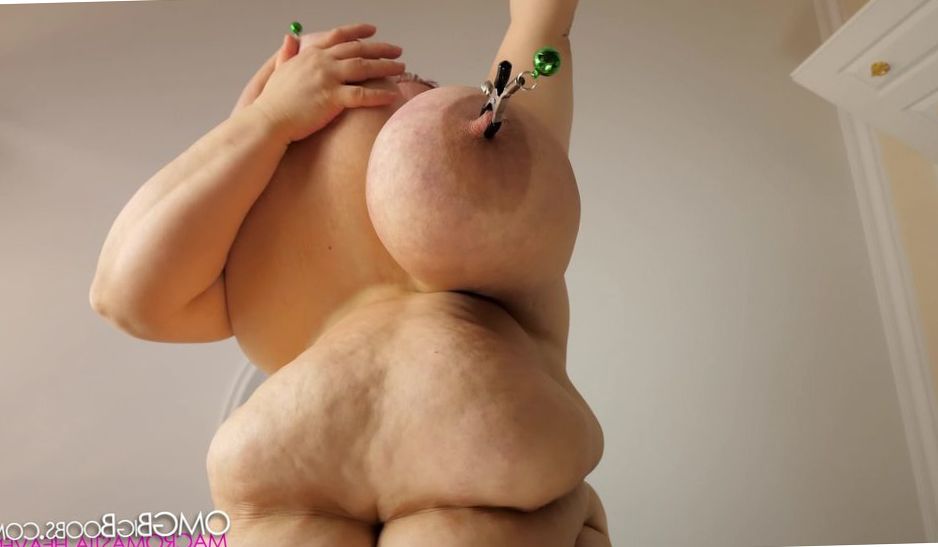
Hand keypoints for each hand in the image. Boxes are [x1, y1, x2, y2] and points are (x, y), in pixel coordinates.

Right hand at [249, 23, 405, 142]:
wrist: (269, 120)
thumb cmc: (274, 101)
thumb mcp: (279, 70)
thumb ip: (287, 53)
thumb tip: (290, 38)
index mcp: (311, 54)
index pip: (339, 36)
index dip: (358, 31)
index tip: (373, 30)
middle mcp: (321, 61)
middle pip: (357, 49)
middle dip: (381, 48)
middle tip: (398, 50)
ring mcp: (327, 78)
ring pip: (364, 68)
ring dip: (385, 67)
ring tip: (401, 68)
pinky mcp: (332, 98)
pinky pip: (362, 95)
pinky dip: (379, 95)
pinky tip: (392, 95)